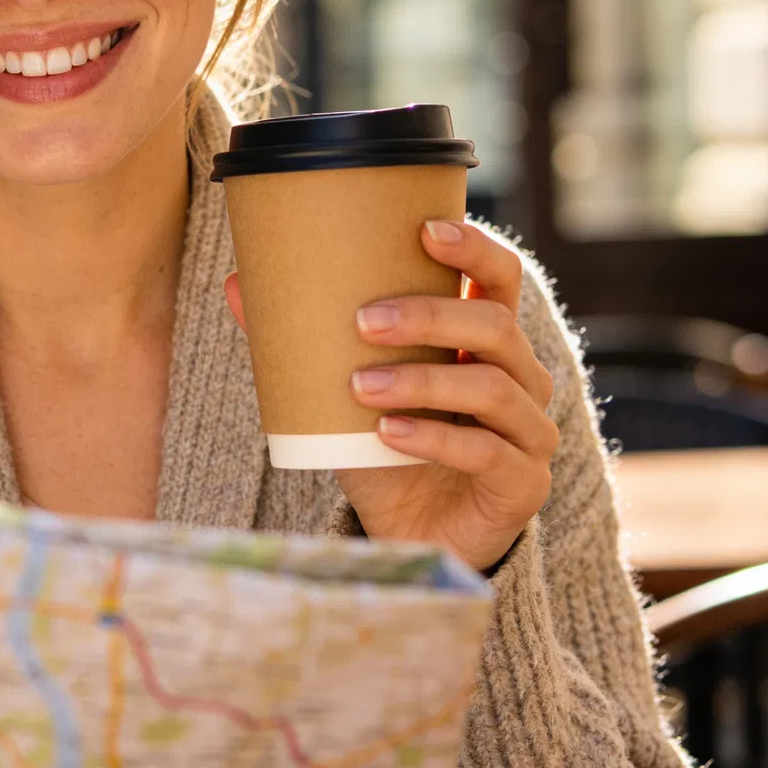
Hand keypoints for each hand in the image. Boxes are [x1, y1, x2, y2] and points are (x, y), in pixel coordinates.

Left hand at [225, 220, 556, 572]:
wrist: (410, 537)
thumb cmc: (386, 452)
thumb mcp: (341, 394)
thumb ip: (302, 342)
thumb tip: (237, 283)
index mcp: (487, 344)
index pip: (499, 278)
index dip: (474, 249)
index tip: (424, 230)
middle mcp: (522, 379)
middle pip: (495, 327)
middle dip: (429, 317)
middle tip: (364, 319)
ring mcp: (530, 434)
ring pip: (490, 388)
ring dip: (421, 381)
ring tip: (361, 385)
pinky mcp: (525, 486)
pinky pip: (486, 453)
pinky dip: (434, 439)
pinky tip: (389, 433)